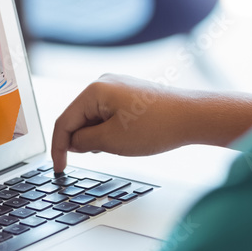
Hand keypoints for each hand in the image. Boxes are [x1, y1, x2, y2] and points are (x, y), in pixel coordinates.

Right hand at [51, 74, 188, 171]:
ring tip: (120, 146)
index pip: (64, 121)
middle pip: (77, 117)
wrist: (193, 117)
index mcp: (94, 90)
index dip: (58, 148)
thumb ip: (84, 141)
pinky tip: (125, 140)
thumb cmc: (157, 126)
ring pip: (94, 117)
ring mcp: (117, 86)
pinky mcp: (129, 93)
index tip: (59, 167)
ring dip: (97, 136)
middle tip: (96, 157)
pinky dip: (109, 130)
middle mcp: (103, 83)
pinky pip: (108, 114)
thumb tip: (72, 143)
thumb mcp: (111, 141)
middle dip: (81, 140)